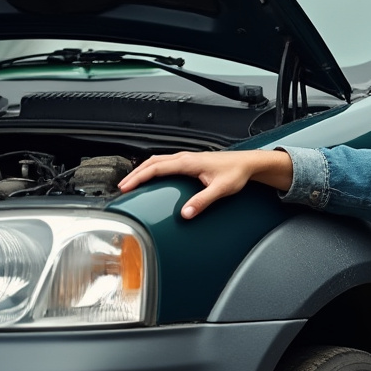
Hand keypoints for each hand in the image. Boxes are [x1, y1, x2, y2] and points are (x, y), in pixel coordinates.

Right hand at [117, 150, 292, 217]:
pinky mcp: (190, 162)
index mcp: (188, 162)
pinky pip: (165, 163)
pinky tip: (151, 177)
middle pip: (152, 163)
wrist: (248, 163)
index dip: (138, 177)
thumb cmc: (236, 173)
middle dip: (135, 174)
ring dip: (143, 171)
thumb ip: (202, 201)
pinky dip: (153, 169)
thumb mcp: (220, 190)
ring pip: (158, 161)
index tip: (126, 186)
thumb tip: (186, 213)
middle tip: (122, 186)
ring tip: (131, 182)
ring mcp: (187, 158)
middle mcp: (185, 157)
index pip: (156, 168)